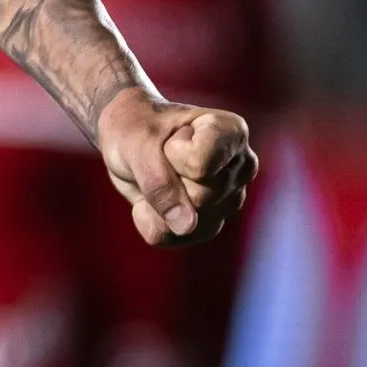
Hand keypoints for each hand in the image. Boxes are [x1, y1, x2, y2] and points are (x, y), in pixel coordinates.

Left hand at [96, 92, 257, 247]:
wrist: (125, 138)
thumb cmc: (136, 127)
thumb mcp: (137, 142)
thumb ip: (158, 181)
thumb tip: (186, 226)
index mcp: (231, 133)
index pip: (200, 165)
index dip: (172, 155)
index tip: (169, 139)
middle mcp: (240, 167)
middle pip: (201, 198)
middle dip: (166, 182)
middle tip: (160, 158)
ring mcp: (230, 199)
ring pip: (193, 224)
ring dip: (158, 204)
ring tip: (157, 177)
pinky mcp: (210, 224)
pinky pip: (175, 238)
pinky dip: (152, 221)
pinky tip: (151, 200)